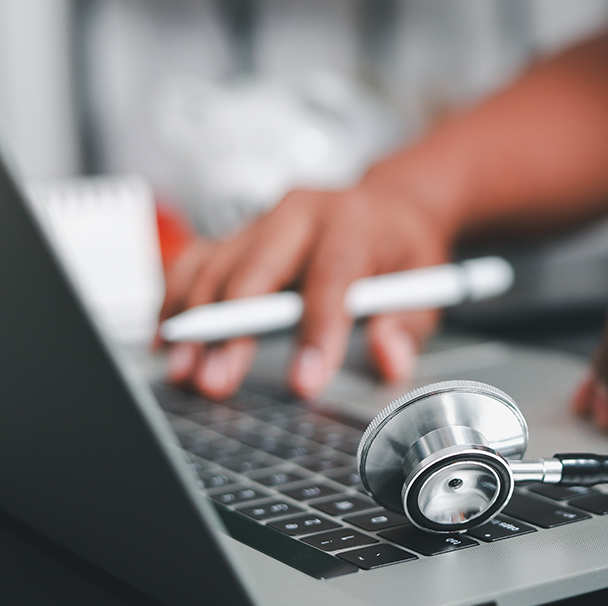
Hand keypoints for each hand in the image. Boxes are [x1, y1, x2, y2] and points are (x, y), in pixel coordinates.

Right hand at [159, 179, 454, 399]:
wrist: (390, 204)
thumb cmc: (404, 250)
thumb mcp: (426, 283)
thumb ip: (407, 325)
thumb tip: (388, 359)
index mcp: (354, 224)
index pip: (331, 279)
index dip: (316, 333)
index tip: (303, 383)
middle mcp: (302, 213)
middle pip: (256, 269)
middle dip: (231, 329)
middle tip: (214, 381)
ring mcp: (265, 218)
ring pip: (216, 263)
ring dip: (193, 319)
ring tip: (181, 369)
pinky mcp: (240, 231)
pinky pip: (198, 259)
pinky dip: (177, 298)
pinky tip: (166, 339)